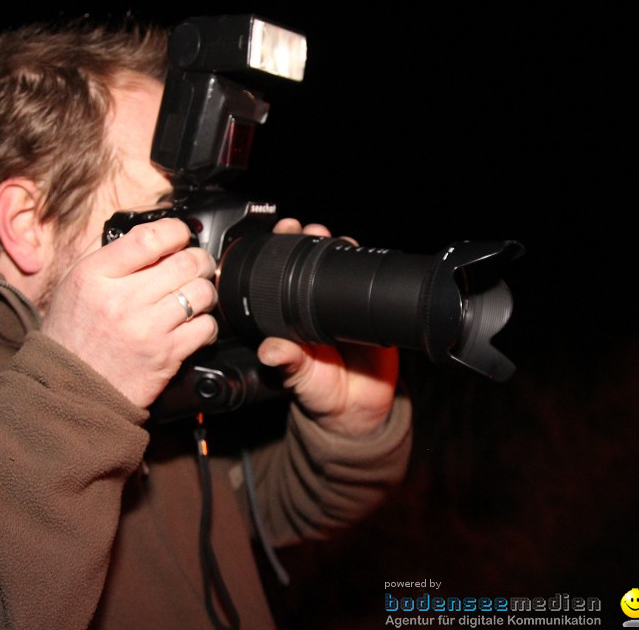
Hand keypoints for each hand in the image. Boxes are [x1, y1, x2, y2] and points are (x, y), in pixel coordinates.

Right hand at [41, 218, 218, 408]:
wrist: (69, 388)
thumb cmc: (72, 336)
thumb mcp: (74, 286)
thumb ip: (109, 259)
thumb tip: (151, 238)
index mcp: (95, 275)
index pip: (149, 238)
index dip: (175, 232)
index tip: (180, 236)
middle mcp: (121, 300)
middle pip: (184, 263)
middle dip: (198, 260)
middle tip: (196, 265)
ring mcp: (146, 329)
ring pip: (201, 293)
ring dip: (205, 290)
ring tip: (195, 295)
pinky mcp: (165, 355)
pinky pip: (205, 327)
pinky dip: (207, 323)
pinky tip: (194, 324)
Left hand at [257, 219, 398, 437]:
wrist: (360, 410)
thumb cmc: (321, 391)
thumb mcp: (300, 379)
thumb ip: (288, 364)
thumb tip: (270, 351)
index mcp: (288, 316)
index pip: (278, 276)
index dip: (276, 252)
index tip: (276, 234)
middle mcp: (311, 305)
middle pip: (306, 261)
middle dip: (304, 238)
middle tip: (301, 228)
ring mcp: (340, 304)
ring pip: (335, 265)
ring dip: (333, 244)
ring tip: (330, 235)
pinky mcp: (368, 309)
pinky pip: (366, 283)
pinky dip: (363, 264)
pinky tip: (359, 252)